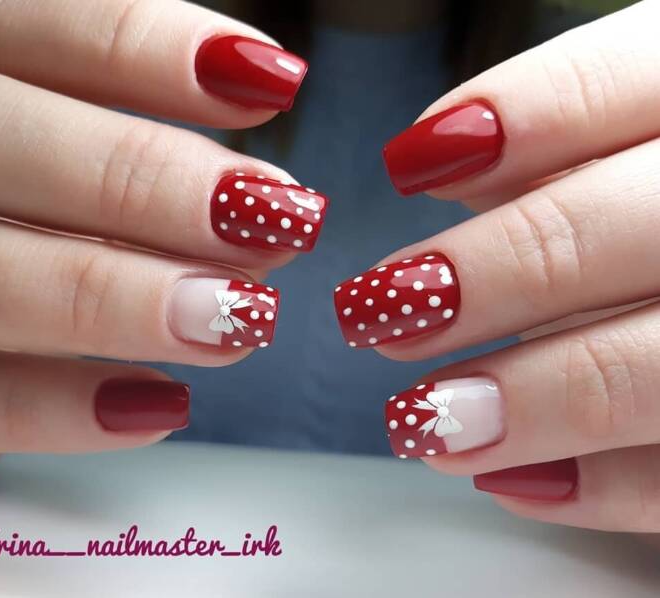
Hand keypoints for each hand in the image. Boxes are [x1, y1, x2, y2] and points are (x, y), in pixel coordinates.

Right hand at [0, 0, 325, 488]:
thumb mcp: (63, 203)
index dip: (139, 44)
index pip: (4, 28)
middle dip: (136, 175)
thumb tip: (269, 209)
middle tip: (274, 219)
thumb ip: (143, 190)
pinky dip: (56, 405)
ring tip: (237, 317)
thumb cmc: (13, 258)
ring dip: (112, 294)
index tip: (274, 83)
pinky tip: (160, 403)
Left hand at [335, 0, 659, 531]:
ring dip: (517, 403)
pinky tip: (507, 479)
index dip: (513, 116)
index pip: (622, 83)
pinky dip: (588, 488)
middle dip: (477, 279)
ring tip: (423, 420)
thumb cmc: (657, 217)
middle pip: (603, 233)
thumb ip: (560, 149)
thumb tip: (439, 160)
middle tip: (373, 313)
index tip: (409, 163)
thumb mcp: (637, 155)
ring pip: (645, 373)